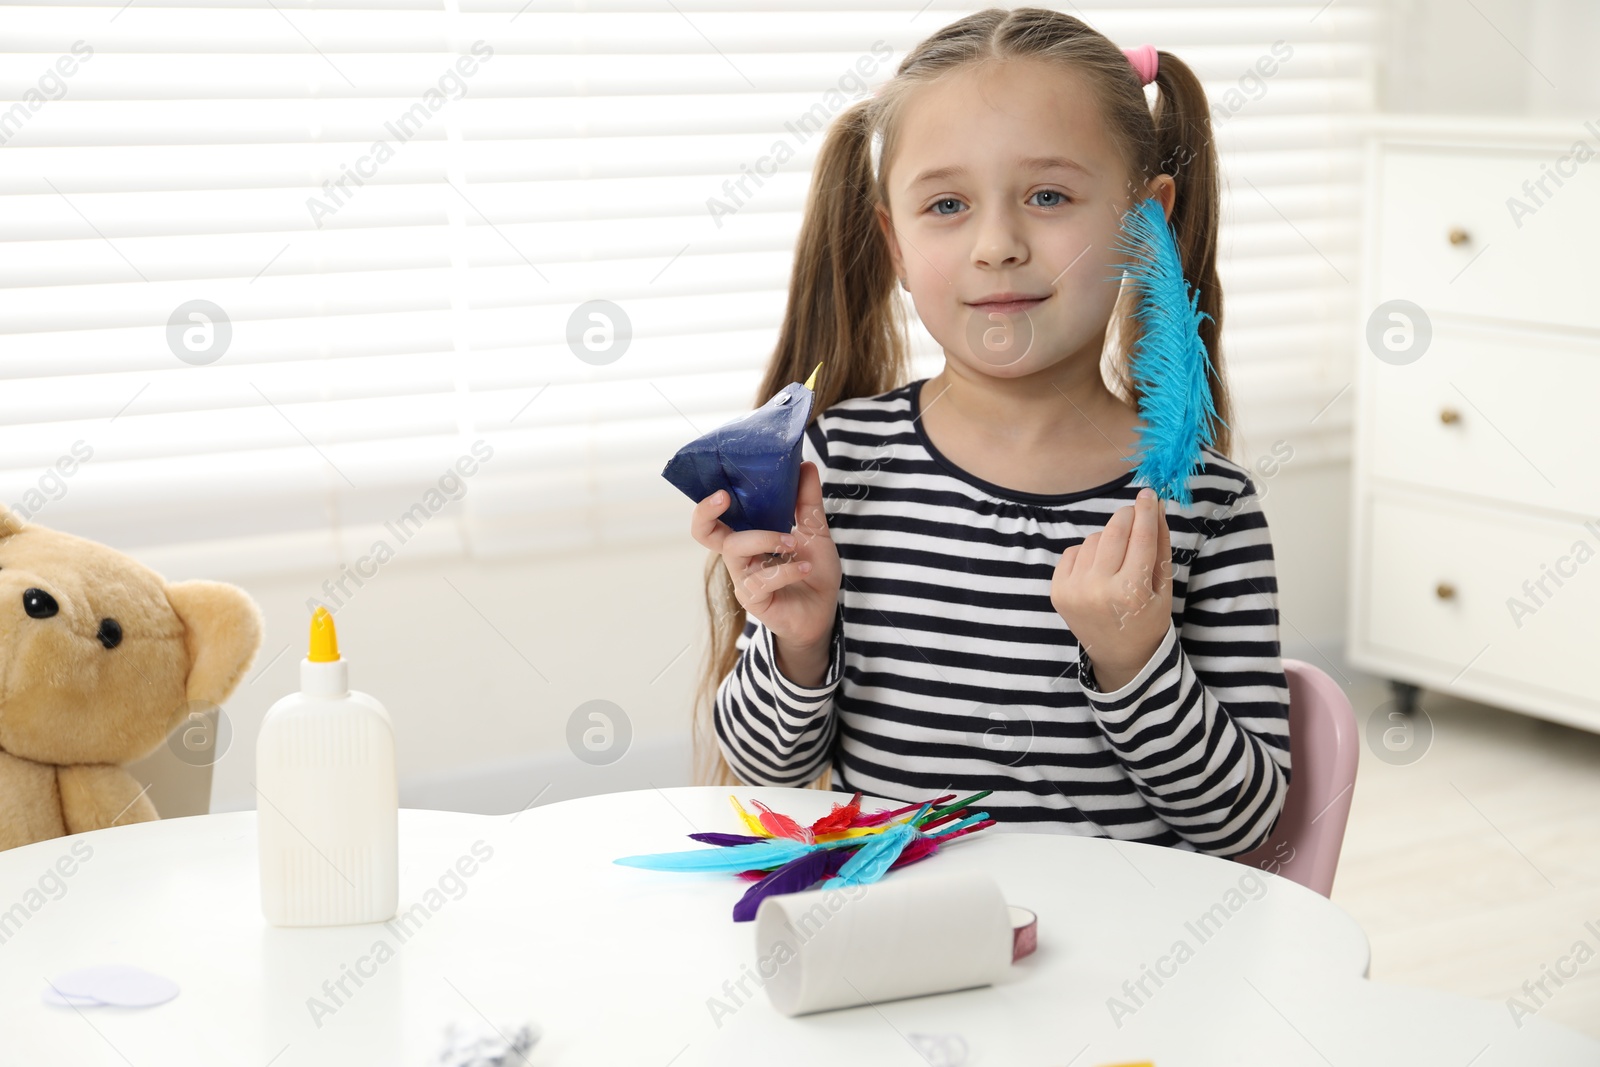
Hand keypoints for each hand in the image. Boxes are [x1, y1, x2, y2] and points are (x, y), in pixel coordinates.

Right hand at [690, 461, 841, 652]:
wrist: (822, 611)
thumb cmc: (813, 571)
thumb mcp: (815, 531)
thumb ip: (808, 501)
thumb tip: (806, 464)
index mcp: (749, 534)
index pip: (716, 517)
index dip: (709, 502)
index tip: (723, 486)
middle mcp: (740, 555)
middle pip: (705, 533)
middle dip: (706, 513)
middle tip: (724, 497)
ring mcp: (743, 578)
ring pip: (736, 550)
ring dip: (766, 539)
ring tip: (794, 542)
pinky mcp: (754, 599)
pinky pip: (762, 580)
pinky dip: (787, 570)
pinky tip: (807, 567)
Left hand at [1051, 487, 1172, 692]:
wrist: (1118, 655)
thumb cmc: (1147, 620)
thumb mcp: (1163, 587)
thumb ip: (1159, 546)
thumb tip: (1155, 507)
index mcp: (1131, 592)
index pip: (1141, 539)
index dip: (1145, 512)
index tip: (1149, 494)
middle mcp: (1099, 589)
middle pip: (1114, 533)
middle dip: (1127, 517)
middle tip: (1135, 513)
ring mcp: (1074, 590)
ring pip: (1094, 539)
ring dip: (1109, 539)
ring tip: (1118, 559)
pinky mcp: (1057, 590)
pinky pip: (1074, 552)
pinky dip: (1088, 554)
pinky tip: (1098, 570)